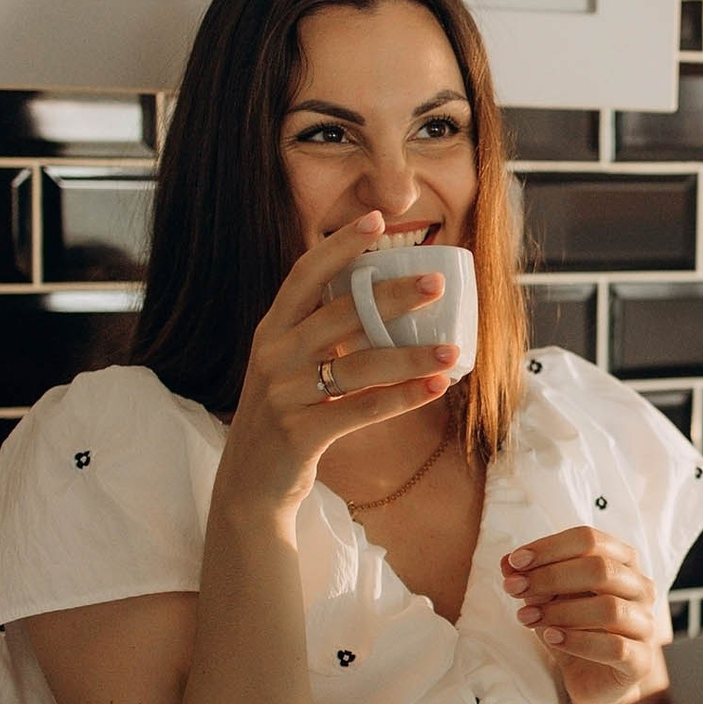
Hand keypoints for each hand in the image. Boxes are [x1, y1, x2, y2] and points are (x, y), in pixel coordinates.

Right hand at [218, 210, 460, 513]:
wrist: (249, 484)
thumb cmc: (286, 415)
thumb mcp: (292, 367)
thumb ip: (325, 337)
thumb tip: (387, 302)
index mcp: (272, 330)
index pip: (305, 275)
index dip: (340, 246)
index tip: (378, 220)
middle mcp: (273, 355)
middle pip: (339, 315)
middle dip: (390, 296)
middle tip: (436, 284)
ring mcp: (284, 395)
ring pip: (357, 366)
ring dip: (410, 356)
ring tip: (453, 350)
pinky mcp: (300, 433)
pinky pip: (360, 410)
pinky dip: (402, 398)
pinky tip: (435, 387)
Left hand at [504, 526, 664, 703]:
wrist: (594, 679)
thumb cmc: (575, 629)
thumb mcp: (548, 599)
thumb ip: (531, 578)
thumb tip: (507, 563)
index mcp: (622, 562)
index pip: (590, 540)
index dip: (550, 548)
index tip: (515, 562)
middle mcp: (640, 588)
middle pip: (601, 569)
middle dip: (551, 577)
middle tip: (514, 588)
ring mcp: (645, 624)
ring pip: (609, 608)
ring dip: (561, 611)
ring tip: (526, 617)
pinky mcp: (640, 660)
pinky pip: (614, 647)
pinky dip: (578, 641)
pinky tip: (551, 638)